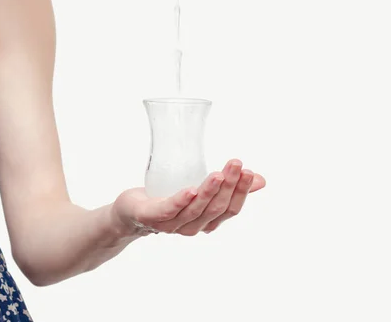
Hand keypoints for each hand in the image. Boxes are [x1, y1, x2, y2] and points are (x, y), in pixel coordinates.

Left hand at [112, 159, 265, 236]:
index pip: (230, 210)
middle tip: (236, 164)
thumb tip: (260, 179)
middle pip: (215, 209)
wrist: (130, 211)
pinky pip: (168, 211)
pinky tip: (190, 190)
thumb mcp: (201, 189)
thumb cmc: (168, 199)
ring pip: (195, 209)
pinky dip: (180, 201)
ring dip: (209, 191)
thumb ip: (229, 185)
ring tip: (219, 174)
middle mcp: (192, 226)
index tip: (249, 172)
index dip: (241, 192)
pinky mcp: (151, 217)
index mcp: (206, 221)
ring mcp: (171, 224)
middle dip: (228, 187)